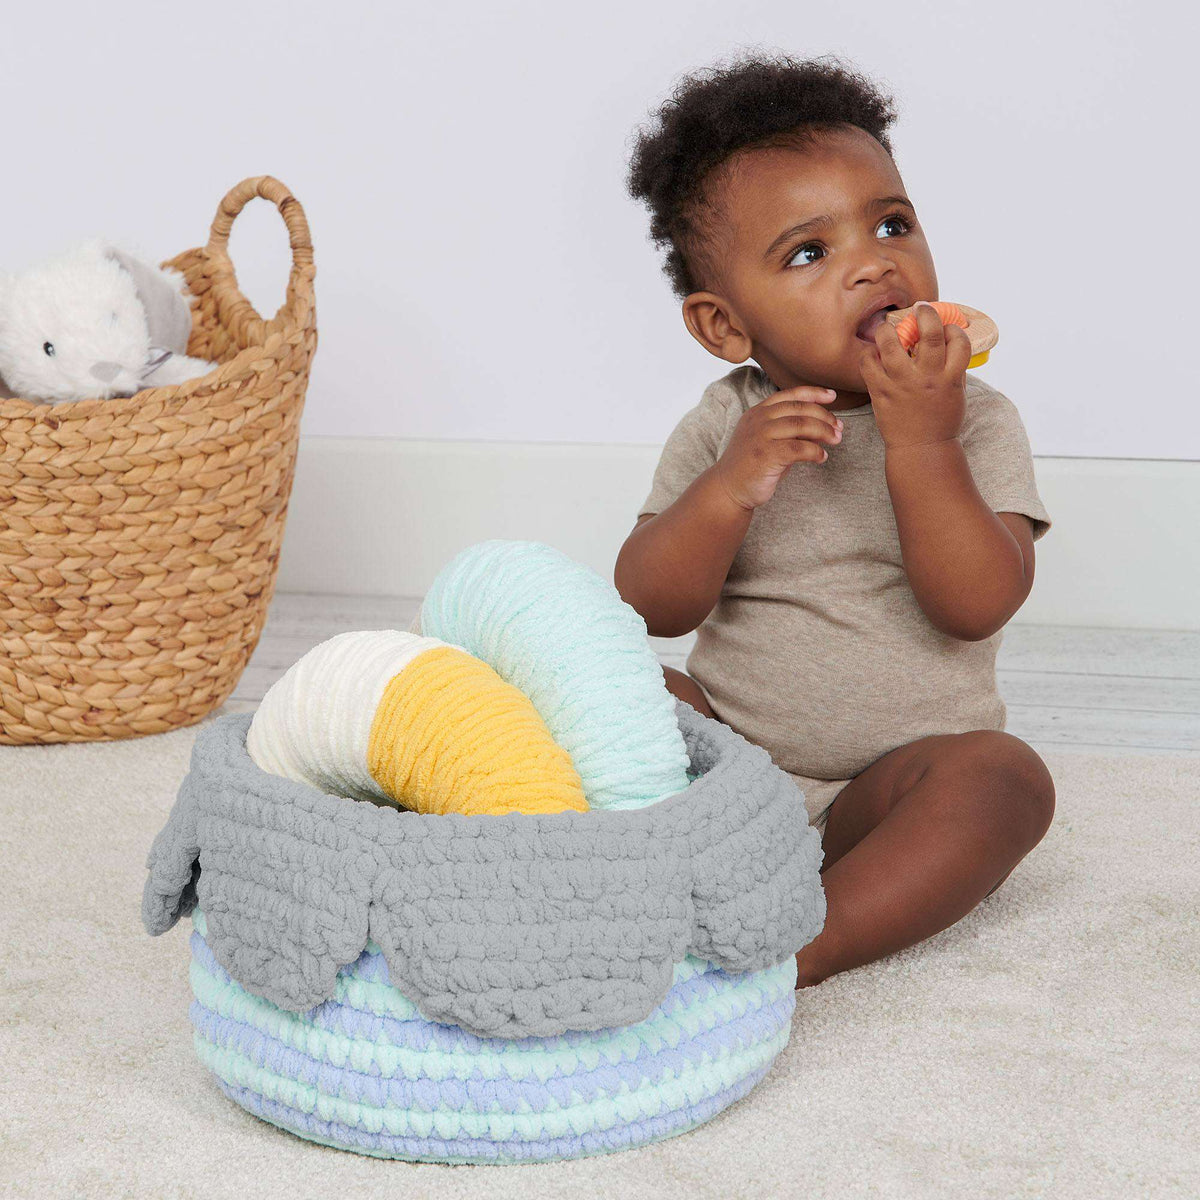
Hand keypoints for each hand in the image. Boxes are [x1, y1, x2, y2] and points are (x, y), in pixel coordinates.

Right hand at [714, 384, 842, 509]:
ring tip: (836, 440)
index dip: (814, 393)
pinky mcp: (766, 454)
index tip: (832, 397)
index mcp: (758, 412)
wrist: (728, 489)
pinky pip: (799, 448)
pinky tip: (821, 457)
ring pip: (802, 424)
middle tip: (839, 428)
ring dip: (824, 431)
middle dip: (824, 416)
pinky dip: (815, 451)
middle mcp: (758, 419)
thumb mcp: (768, 440)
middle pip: (800, 408)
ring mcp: (761, 436)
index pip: (790, 394)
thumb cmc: (751, 466)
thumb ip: (789, 429)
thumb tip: (822, 425)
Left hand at [859, 301, 969, 449]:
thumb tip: (951, 340)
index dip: (953, 328)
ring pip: (892, 345)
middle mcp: (928, 378)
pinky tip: (872, 353)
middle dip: (926, 314)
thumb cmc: (941, 420)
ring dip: (888, 330)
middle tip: (920, 308)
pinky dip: (868, 354)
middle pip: (930, 334)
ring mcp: (903, 385)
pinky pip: (868, 365)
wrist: (921, 448)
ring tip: (886, 327)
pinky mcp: (881, 393)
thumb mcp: (957, 393)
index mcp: (950, 378)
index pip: (959, 340)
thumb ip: (954, 367)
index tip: (947, 327)